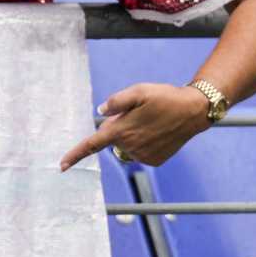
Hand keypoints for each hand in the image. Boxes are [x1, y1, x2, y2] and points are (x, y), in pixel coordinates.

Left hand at [59, 81, 211, 171]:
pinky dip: (143, 143)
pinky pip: (139, 152)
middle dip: (118, 126)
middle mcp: (130, 147)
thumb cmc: (164, 97)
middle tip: (137, 112)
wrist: (194, 111)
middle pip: (112, 139)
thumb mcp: (138, 91)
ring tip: (150, 120)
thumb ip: (116, 101)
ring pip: (126, 146)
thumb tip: (100, 112)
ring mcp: (143, 156)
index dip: (75, 155)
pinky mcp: (154, 160)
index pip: (92, 144)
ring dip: (131, 135)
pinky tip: (157, 131)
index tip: (61, 166)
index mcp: (122, 130)